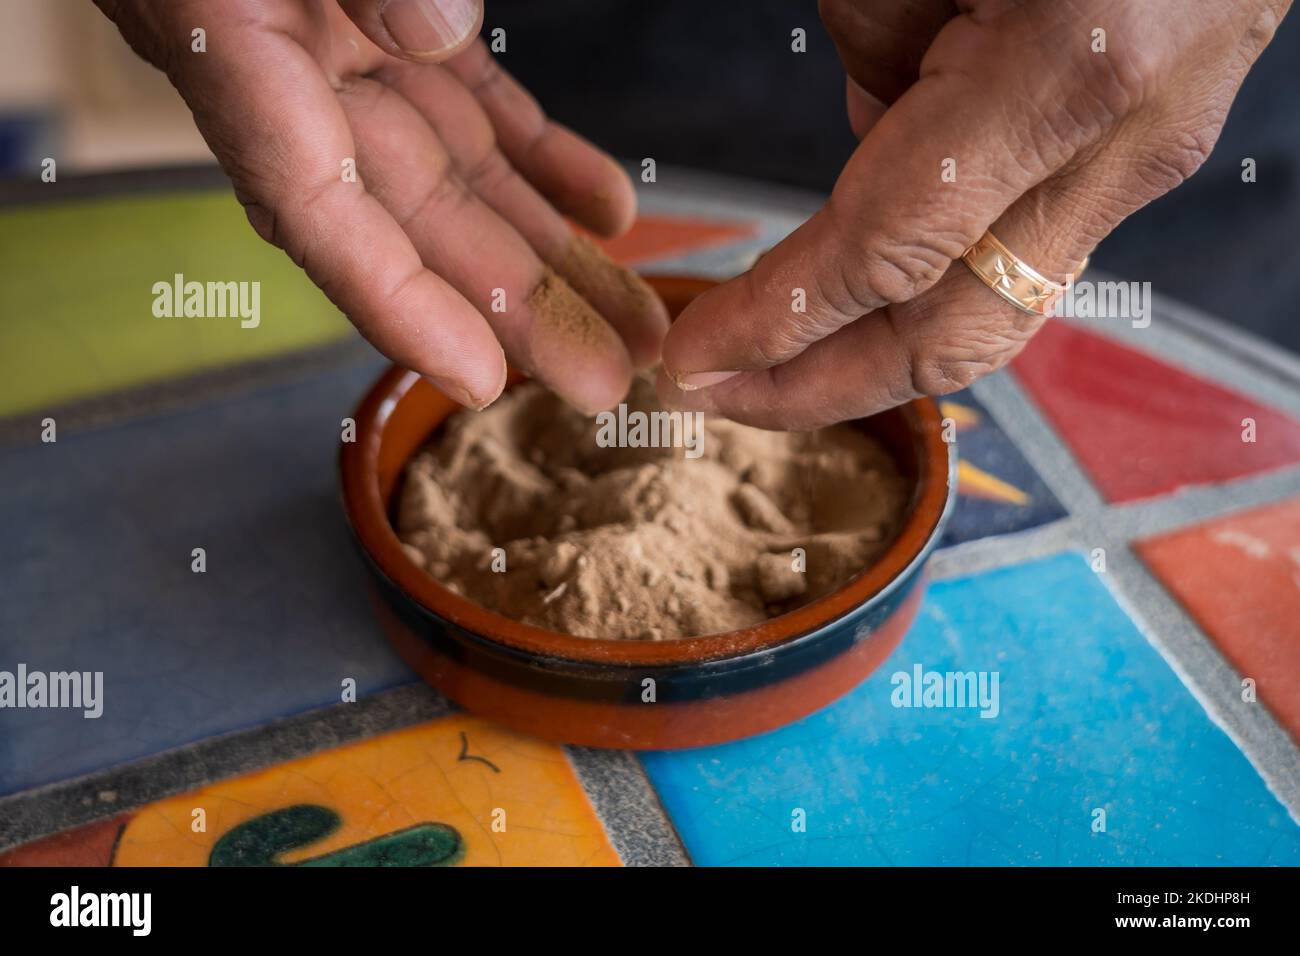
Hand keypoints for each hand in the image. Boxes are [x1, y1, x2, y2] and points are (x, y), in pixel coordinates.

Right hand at [96, 0, 667, 412]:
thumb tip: (441, 33)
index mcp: (230, 45)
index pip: (315, 210)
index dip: (398, 306)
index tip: (480, 378)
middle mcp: (292, 75)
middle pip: (416, 224)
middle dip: (515, 311)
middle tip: (607, 382)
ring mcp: (350, 54)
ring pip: (464, 180)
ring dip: (549, 257)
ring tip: (632, 323)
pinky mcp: (398, 21)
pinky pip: (479, 108)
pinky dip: (543, 161)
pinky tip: (607, 212)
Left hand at [658, 0, 1290, 428]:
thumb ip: (877, 46)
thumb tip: (863, 138)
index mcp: (1066, 67)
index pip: (885, 253)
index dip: (777, 323)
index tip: (693, 360)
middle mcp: (1122, 143)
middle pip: (949, 337)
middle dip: (818, 386)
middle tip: (717, 394)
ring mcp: (1144, 158)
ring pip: (994, 313)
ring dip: (872, 353)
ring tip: (768, 362)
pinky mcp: (1141, 155)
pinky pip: (1017, 252)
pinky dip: (929, 286)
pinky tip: (855, 290)